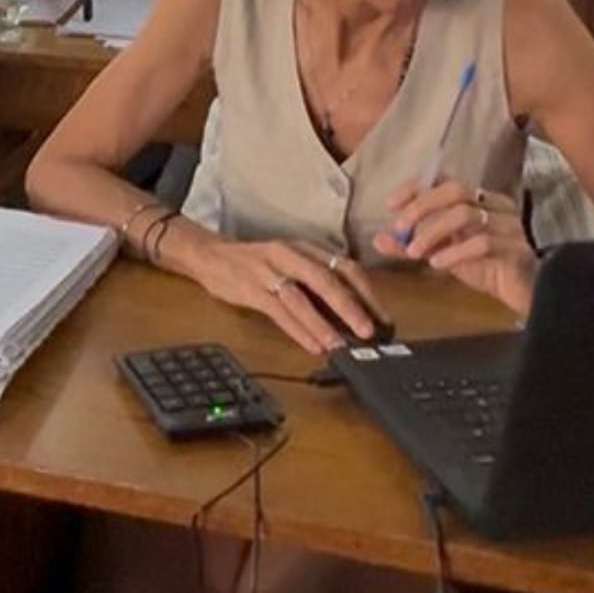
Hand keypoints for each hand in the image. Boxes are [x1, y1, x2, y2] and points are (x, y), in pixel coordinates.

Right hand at [185, 236, 387, 355]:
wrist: (210, 255)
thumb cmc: (256, 263)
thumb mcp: (290, 263)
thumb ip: (316, 282)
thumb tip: (351, 314)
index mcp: (305, 248)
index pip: (344, 267)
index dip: (367, 292)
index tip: (384, 318)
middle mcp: (289, 254)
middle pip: (325, 279)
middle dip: (350, 307)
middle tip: (368, 332)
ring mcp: (268, 270)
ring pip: (301, 297)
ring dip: (323, 323)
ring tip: (339, 345)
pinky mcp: (249, 287)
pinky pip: (277, 309)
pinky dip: (297, 328)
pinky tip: (311, 344)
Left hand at [373, 178, 539, 316]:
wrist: (529, 294)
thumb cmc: (488, 269)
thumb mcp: (444, 255)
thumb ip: (413, 245)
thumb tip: (378, 240)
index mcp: (481, 200)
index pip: (445, 180)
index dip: (416, 188)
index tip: (390, 204)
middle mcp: (496, 205)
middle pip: (455, 189)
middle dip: (421, 206)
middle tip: (400, 228)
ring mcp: (508, 225)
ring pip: (466, 214)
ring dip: (432, 232)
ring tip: (415, 252)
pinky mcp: (515, 249)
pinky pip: (482, 243)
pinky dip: (454, 252)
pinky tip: (437, 265)